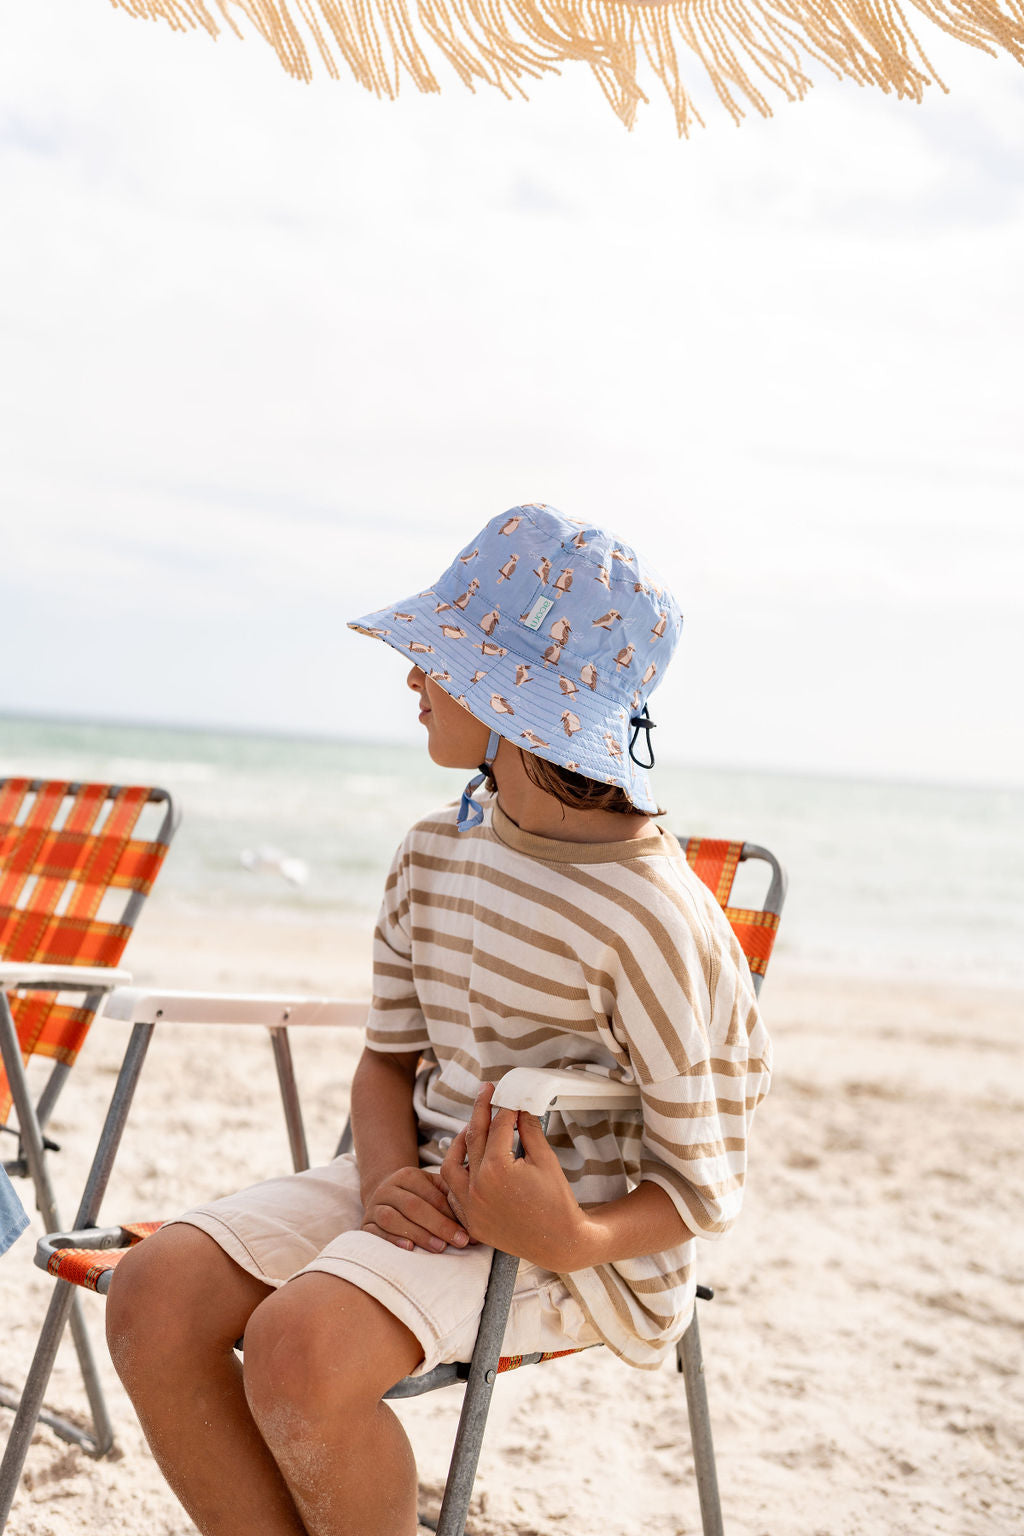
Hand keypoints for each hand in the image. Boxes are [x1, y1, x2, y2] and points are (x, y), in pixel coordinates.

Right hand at [361, 1165, 470, 1252]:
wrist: (384, 1196)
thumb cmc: (418, 1196)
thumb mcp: (432, 1188)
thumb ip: (452, 1194)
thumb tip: (479, 1212)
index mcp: (408, 1175)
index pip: (431, 1194)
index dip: (451, 1213)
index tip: (469, 1231)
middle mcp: (388, 1188)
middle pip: (414, 1206)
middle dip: (439, 1225)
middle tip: (459, 1241)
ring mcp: (374, 1206)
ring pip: (393, 1219)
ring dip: (418, 1234)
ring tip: (439, 1247)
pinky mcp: (365, 1224)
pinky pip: (375, 1232)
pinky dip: (392, 1240)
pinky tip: (409, 1249)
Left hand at [439, 1083, 592, 1272]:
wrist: (560, 1242)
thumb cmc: (556, 1201)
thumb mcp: (545, 1159)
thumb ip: (529, 1129)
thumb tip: (520, 1107)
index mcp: (497, 1169)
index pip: (497, 1126)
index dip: (503, 1107)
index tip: (505, 1095)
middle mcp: (477, 1187)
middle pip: (474, 1138)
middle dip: (480, 1111)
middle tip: (485, 1093)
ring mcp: (471, 1207)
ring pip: (451, 1166)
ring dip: (459, 1144)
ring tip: (471, 1129)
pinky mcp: (471, 1223)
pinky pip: (453, 1194)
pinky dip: (457, 1176)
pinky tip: (467, 1164)